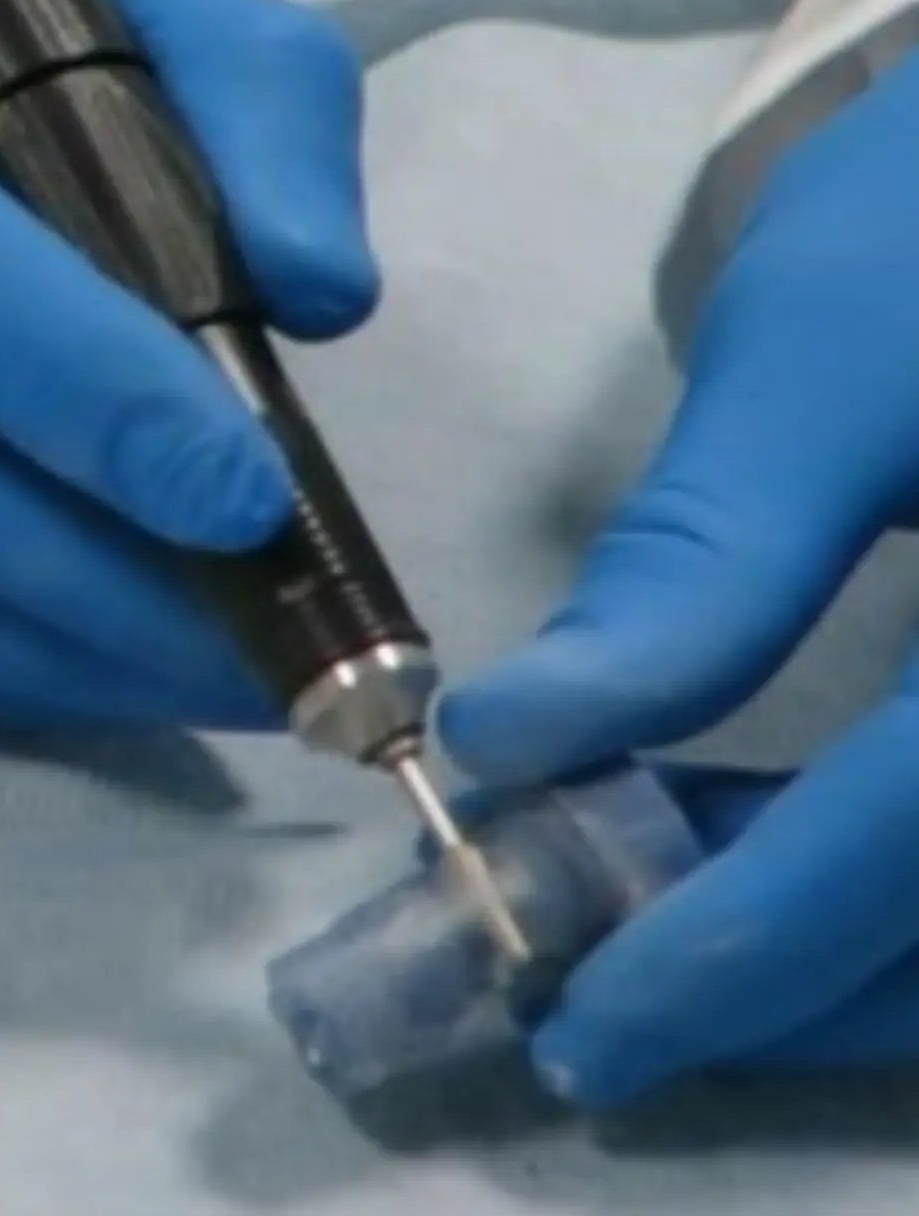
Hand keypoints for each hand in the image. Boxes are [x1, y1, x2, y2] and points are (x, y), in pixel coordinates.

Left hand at [442, 48, 918, 1104]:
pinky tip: (774, 858)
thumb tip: (510, 739)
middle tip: (597, 1004)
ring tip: (656, 932)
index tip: (577, 1023)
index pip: (911, 843)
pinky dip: (895, 894)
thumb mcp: (809, 365)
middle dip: (781, 991)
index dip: (739, 952)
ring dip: (843, 959)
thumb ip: (694, 569)